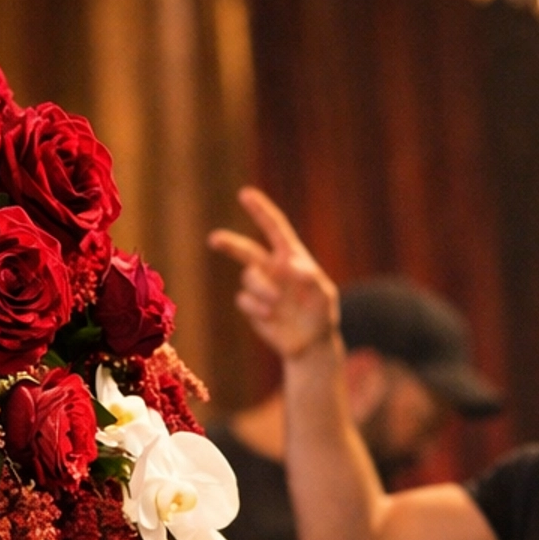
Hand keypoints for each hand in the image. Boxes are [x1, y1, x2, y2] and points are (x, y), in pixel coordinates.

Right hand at [207, 187, 340, 361]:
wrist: (310, 345)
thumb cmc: (322, 316)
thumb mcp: (324, 296)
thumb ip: (312, 280)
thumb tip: (293, 267)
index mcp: (291, 257)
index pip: (274, 228)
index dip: (260, 211)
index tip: (245, 194)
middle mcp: (273, 269)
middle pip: (246, 250)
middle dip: (229, 243)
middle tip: (214, 239)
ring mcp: (262, 287)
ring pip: (248, 277)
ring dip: (260, 287)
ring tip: (275, 302)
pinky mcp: (253, 307)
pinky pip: (244, 299)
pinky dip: (256, 306)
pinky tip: (269, 315)